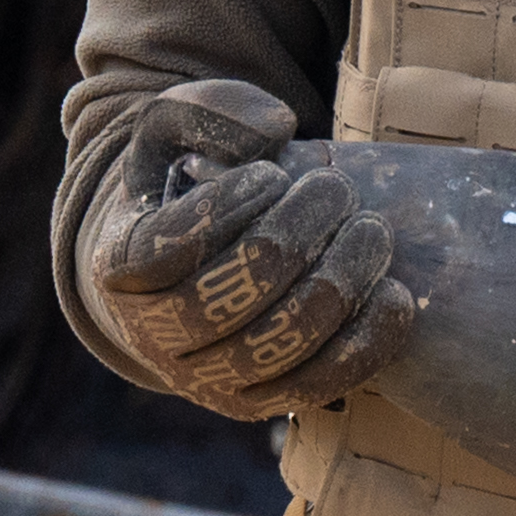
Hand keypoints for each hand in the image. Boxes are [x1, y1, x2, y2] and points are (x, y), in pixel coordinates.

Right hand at [78, 81, 422, 420]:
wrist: (187, 262)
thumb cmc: (185, 187)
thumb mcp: (176, 130)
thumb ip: (211, 112)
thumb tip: (273, 130)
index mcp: (119, 269)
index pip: (166, 250)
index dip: (226, 210)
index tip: (270, 175)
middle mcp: (153, 337)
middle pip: (233, 294)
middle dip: (297, 235)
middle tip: (336, 190)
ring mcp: (204, 380)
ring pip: (280, 344)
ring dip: (339, 282)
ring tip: (372, 231)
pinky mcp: (258, 403)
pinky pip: (315, 386)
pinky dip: (364, 343)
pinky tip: (396, 295)